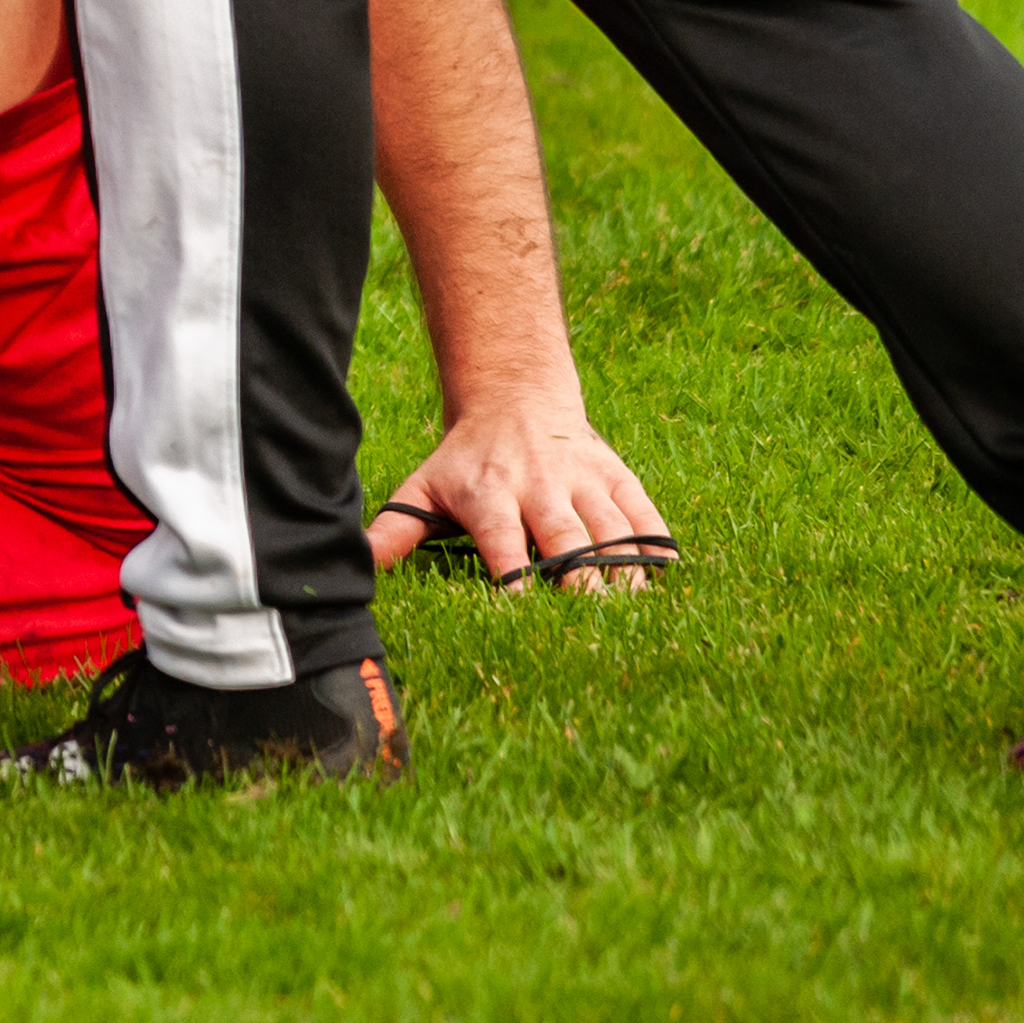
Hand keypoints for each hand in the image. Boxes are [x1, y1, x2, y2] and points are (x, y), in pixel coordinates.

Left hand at [368, 397, 671, 590]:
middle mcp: (540, 484)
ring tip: (629, 614)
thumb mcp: (424, 487)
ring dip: (622, 572)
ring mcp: (583, 478)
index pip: (502, 541)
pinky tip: (665, 577)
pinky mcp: (616, 474)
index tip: (522, 612)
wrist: (515, 396)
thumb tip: (357, 569)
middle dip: (578, 581)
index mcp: (490, 493)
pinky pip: (643, 512)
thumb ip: (394, 531)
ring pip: (612, 529)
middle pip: (566, 538)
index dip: (514, 577)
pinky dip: (656, 543)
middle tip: (590, 626)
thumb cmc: (466, 459)